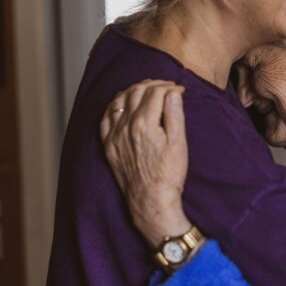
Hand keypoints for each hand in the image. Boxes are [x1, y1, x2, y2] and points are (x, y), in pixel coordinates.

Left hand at [99, 79, 192, 246]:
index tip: (180, 90)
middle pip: (136, 91)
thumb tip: (173, 92)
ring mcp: (114, 135)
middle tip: (166, 87)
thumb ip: (175, 114)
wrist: (151, 201)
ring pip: (119, 101)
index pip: (155, 92)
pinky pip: (106, 117)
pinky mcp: (108, 145)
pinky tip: (123, 104)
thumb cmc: (168, 174)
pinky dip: (115, 105)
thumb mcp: (178, 143)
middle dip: (153, 84)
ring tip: (146, 90)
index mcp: (144, 123)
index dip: (170, 87)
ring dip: (133, 90)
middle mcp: (125, 126)